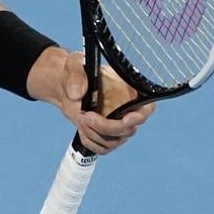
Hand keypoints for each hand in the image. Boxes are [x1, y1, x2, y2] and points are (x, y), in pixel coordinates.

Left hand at [29, 48, 154, 154]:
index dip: (140, 117)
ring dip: (94, 134)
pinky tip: (82, 128)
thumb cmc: (76, 72)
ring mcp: (117, 125)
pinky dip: (90, 141)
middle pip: (128, 130)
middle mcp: (126, 111)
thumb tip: (76, 94)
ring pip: (114, 141)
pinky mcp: (106, 136)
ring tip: (81, 118)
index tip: (125, 119)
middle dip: (105, 127)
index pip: (146, 108)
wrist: (66, 86)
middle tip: (86, 116)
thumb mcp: (74, 64)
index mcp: (128, 91)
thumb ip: (76, 74)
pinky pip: (103, 148)